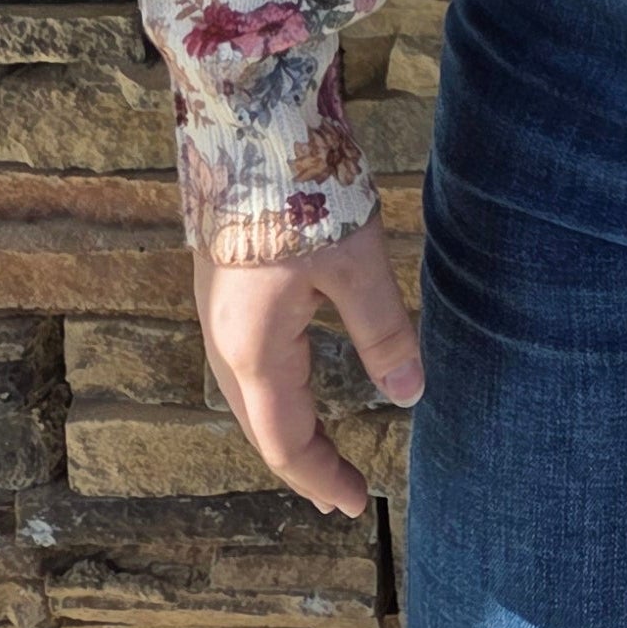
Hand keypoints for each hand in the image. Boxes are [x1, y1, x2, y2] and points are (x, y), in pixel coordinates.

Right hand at [192, 220, 423, 519]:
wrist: (245, 122)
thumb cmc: (301, 192)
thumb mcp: (357, 264)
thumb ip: (383, 332)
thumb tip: (410, 394)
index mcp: (253, 349)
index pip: (285, 441)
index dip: (321, 478)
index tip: (356, 505)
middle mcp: (223, 340)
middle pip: (260, 425)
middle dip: (302, 462)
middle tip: (342, 492)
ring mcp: (216, 311)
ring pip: (249, 394)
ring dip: (285, 427)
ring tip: (321, 449)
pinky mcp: (223, 284)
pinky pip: (246, 360)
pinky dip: (274, 390)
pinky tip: (299, 377)